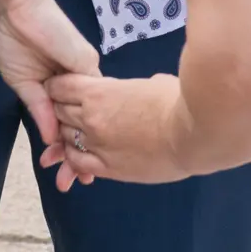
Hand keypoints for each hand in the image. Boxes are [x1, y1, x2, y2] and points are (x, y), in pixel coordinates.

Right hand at [0, 0, 100, 169]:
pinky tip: (83, 149)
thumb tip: (48, 137)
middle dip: (78, 154)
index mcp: (59, 80)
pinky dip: (86, 124)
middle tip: (74, 182)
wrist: (15, 4)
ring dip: (84, 145)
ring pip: (90, 114)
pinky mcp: (87, 64)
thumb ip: (39, 108)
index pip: (67, 118)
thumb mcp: (22, 81)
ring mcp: (85, 71)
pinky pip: (90, 98)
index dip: (66, 144)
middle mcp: (77, 77)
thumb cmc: (12, 36)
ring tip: (81, 176)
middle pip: (82, 121)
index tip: (65, 171)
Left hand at [40, 72, 188, 189]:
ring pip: (65, 138)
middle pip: (59, 112)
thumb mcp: (150, 82)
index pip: (60, 87)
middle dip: (62, 109)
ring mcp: (97, 145)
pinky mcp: (109, 169)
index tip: (63, 88)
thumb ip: (132, 88)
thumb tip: (139, 91)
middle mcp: (90, 118)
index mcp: (99, 92)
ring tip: (78, 133)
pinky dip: (74, 158)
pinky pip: (78, 163)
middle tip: (70, 110)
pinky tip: (81, 155)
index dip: (58, 86)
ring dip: (68, 134)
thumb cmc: (176, 101)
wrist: (192, 134)